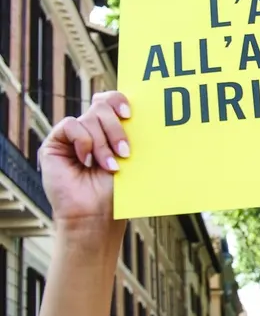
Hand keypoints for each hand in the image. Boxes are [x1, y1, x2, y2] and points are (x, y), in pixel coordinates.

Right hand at [39, 91, 130, 228]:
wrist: (97, 214)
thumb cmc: (118, 193)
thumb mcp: (131, 160)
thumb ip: (133, 136)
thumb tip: (148, 115)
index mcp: (110, 131)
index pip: (111, 101)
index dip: (119, 100)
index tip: (131, 114)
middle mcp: (91, 130)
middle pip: (102, 106)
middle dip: (116, 127)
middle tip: (125, 152)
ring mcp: (73, 137)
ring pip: (90, 117)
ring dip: (104, 143)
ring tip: (109, 166)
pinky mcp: (55, 143)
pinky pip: (71, 126)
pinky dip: (84, 142)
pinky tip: (86, 160)